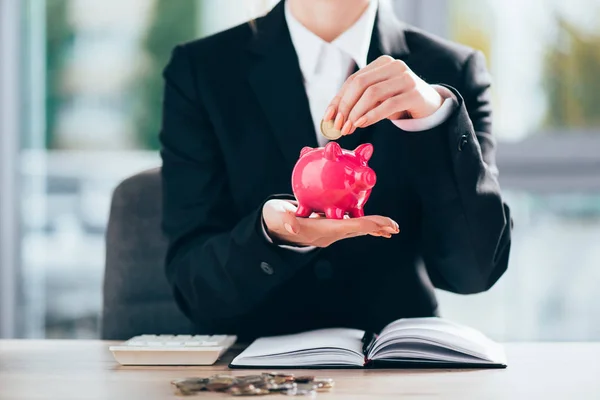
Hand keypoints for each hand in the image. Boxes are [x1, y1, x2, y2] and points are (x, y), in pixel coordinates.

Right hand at [262, 199, 398, 247]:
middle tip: (395, 227)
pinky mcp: (329, 227)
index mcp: (321, 230)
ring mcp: (330, 232)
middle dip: (376, 228)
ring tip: (391, 227)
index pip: (348, 226)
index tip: (383, 225)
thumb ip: (286, 219)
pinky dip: (364, 222)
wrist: (274, 227)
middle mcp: (329, 234)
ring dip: (373, 227)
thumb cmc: (276, 218)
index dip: (367, 225)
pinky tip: (374, 222)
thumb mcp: (277, 216)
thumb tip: (293, 227)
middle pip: (357, 230)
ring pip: (356, 229)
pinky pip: (351, 225)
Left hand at [323, 55, 442, 134]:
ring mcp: (406, 78)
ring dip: (356, 113)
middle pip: (360, 84)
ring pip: (372, 93)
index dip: (338, 99)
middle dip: (345, 106)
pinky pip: (388, 104)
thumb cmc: (399, 102)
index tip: (328, 117)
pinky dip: (372, 115)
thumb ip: (358, 102)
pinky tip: (362, 124)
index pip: (353, 80)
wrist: (430, 106)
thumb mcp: (377, 99)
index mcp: (381, 63)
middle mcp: (394, 66)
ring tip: (349, 128)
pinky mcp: (414, 93)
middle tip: (339, 126)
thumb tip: (333, 117)